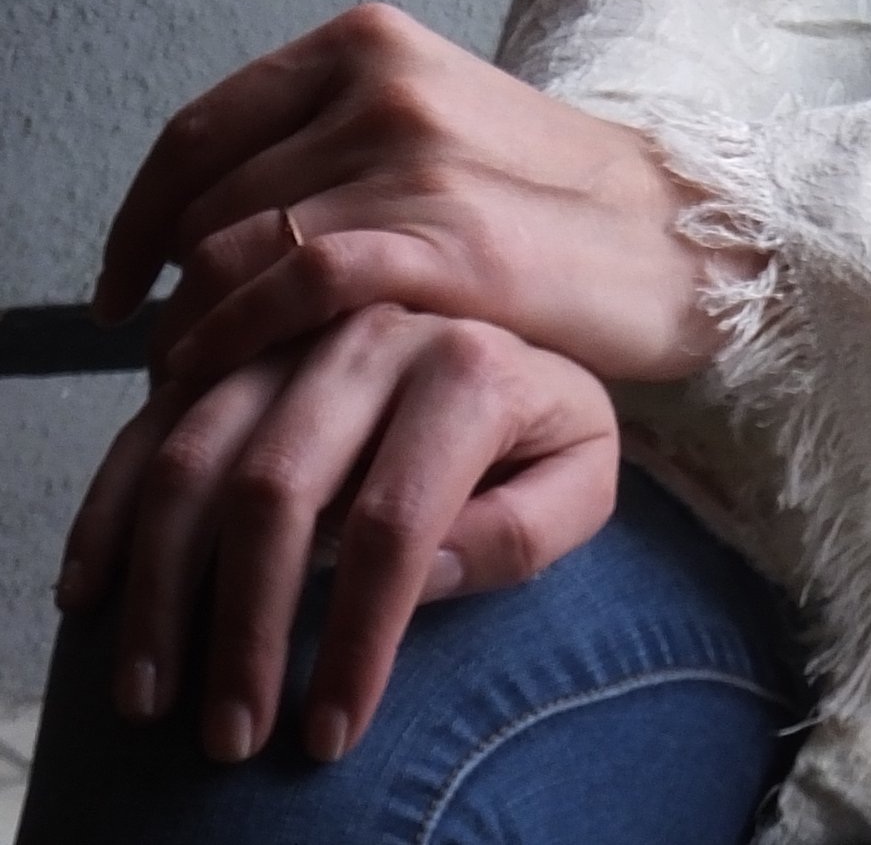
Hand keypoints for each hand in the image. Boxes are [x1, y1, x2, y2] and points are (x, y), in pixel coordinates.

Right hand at [55, 309, 617, 764]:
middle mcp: (374, 332)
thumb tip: (417, 579)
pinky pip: (154, 422)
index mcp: (469, 367)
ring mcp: (294, 332)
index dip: (357, 639)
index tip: (331, 733)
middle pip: (277, 490)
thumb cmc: (539, 427)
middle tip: (230, 736)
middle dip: (244, 631)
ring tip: (149, 694)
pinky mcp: (236, 346)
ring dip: (160, 584)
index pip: (395, 522)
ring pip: (197, 454)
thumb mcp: (580, 474)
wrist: (516, 330)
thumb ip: (520, 532)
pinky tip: (94, 593)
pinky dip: (111, 508)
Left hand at [99, 4, 753, 399]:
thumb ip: (328, 147)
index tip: (120, 285)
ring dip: (195, 334)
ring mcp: (413, 160)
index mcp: (372, 44)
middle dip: (170, 294)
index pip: (200, 132)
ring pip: (234, 251)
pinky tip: (236, 386)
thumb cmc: (545, 201)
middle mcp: (384, 84)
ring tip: (200, 394)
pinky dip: (240, 341)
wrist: (674, 232)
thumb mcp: (429, 129)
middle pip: (209, 203)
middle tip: (174, 364)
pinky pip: (291, 288)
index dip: (139, 218)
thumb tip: (203, 220)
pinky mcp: (443, 241)